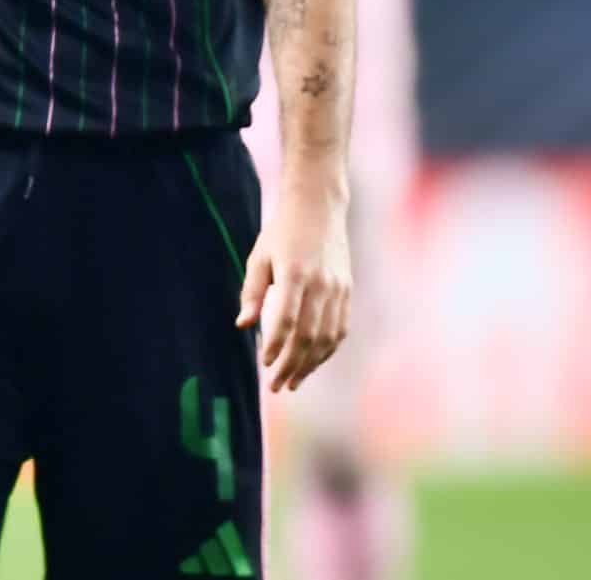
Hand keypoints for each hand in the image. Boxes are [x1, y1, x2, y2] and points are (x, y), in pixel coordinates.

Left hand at [235, 182, 351, 392]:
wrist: (319, 204)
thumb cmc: (283, 230)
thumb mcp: (260, 255)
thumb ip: (253, 291)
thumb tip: (243, 326)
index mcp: (296, 273)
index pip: (286, 321)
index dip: (276, 347)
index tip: (264, 365)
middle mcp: (321, 283)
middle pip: (308, 336)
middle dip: (291, 365)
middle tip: (276, 386)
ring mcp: (338, 287)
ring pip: (327, 338)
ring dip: (311, 364)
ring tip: (293, 381)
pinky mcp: (347, 289)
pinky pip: (340, 328)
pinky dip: (327, 350)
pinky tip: (313, 362)